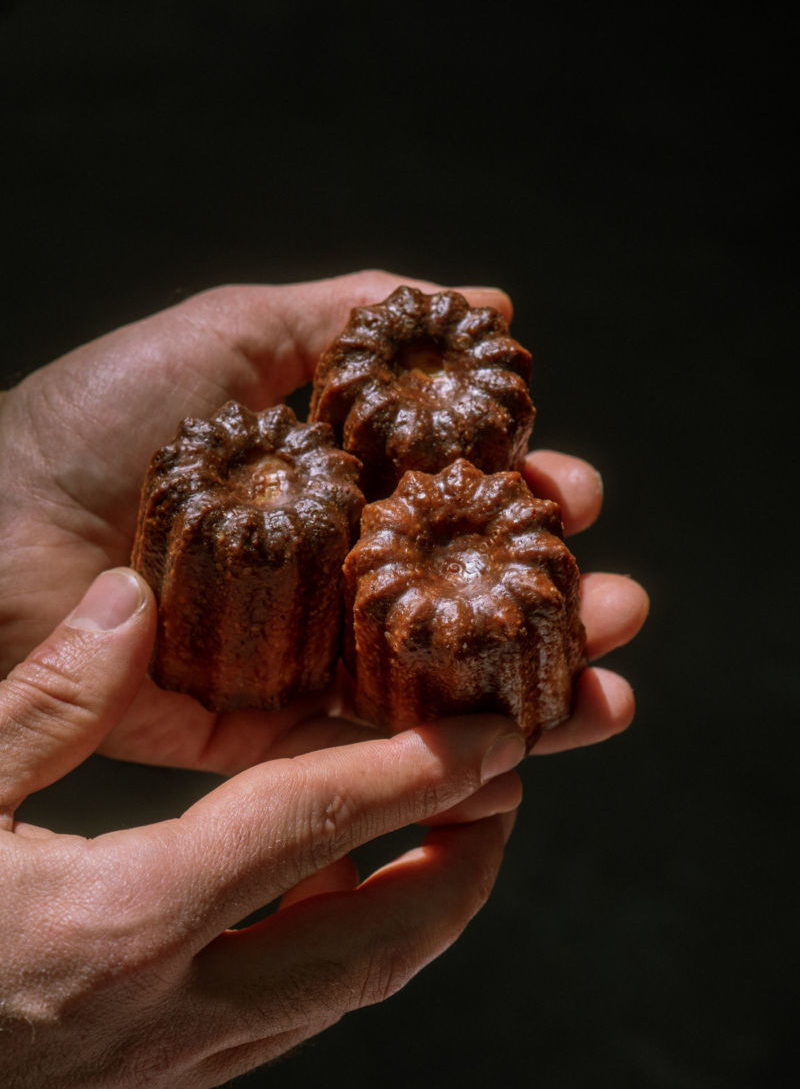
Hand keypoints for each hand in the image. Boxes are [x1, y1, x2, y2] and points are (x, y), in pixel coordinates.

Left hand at [0, 270, 647, 772]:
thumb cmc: (92, 420)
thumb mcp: (230, 337)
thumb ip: (349, 318)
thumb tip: (485, 302)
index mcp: (326, 484)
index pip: (449, 497)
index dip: (520, 497)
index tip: (570, 494)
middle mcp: (323, 573)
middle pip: (459, 596)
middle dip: (551, 600)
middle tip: (622, 604)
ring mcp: (295, 658)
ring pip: (432, 684)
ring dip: (530, 688)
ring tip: (610, 691)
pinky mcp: (253, 735)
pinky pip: (361, 758)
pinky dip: (442, 764)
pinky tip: (519, 760)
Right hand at [0, 569, 524, 1086]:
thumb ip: (43, 701)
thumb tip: (126, 598)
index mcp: (122, 924)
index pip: (311, 826)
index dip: (417, 771)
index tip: (496, 732)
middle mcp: (174, 1014)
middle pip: (378, 942)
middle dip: (464, 859)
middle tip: (504, 782)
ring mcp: (176, 1068)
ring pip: (348, 988)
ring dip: (417, 903)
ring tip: (444, 820)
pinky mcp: (163, 1081)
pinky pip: (291, 1009)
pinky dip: (342, 937)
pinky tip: (323, 878)